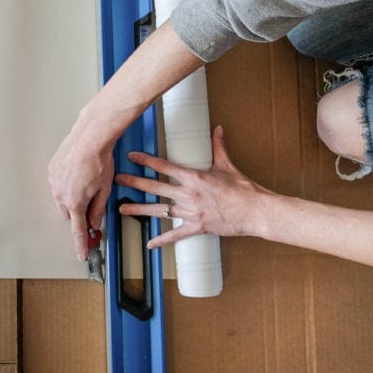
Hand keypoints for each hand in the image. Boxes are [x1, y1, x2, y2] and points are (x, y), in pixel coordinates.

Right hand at [48, 119, 114, 260]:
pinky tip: (78, 172)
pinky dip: (67, 182)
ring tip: (87, 180)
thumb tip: (94, 222)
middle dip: (79, 212)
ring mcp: (53, 181)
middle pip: (69, 213)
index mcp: (75, 203)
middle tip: (92, 202)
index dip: (81, 244)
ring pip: (62, 198)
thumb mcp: (105, 189)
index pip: (78, 230)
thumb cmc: (100, 160)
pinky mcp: (52, 169)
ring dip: (72, 196)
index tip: (82, 254)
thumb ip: (98, 209)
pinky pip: (58, 183)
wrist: (90, 136)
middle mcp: (60, 194)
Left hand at [115, 126, 274, 247]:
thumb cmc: (243, 189)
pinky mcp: (197, 227)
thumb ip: (218, 146)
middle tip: (117, 179)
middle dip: (135, 182)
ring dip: (139, 209)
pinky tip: (149, 244)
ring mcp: (192, 212)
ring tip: (122, 209)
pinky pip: (176, 235)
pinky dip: (162, 241)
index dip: (146, 161)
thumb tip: (217, 128)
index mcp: (195, 177)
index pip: (165, 167)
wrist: (255, 211)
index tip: (132, 157)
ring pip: (160, 211)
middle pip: (156, 187)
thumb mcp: (228, 165)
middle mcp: (189, 194)